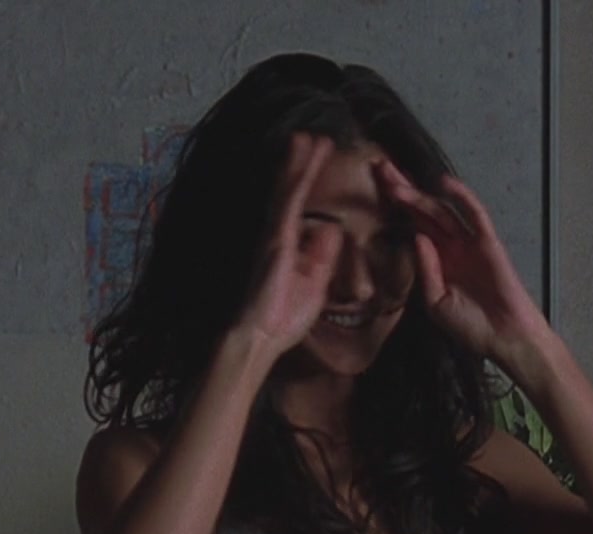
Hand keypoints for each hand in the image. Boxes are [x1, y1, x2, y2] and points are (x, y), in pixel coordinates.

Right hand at [227, 133, 343, 363]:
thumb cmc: (283, 318)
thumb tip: (331, 230)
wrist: (261, 337)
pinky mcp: (275, 239)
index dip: (309, 181)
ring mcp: (275, 235)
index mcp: (290, 245)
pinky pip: (288, 202)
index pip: (302, 205)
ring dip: (298, 162)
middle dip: (303, 164)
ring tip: (307, 137)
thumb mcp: (315, 284)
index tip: (319, 158)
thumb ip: (322, 256)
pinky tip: (299, 158)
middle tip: (315, 137)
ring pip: (288, 190)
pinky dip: (294, 178)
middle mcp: (280, 234)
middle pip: (293, 191)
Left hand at [374, 160, 554, 368]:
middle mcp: (450, 247)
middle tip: (380, 168)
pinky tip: (444, 184)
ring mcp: (468, 243)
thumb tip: (417, 237)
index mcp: (436, 261)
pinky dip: (462, 198)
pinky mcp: (488, 243)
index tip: (375, 190)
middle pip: (422, 212)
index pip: (412, 227)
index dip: (395, 209)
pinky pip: (475, 216)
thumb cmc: (471, 327)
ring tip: (397, 179)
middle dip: (402, 191)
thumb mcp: (436, 303)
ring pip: (441, 211)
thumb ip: (426, 271)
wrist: (504, 337)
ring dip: (420, 195)